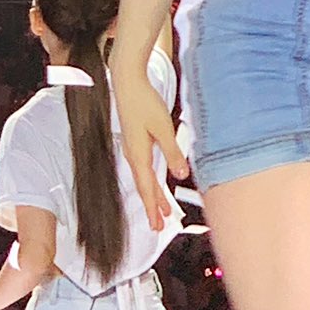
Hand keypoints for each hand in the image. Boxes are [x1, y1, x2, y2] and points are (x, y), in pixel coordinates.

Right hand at [112, 62, 188, 230]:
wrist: (128, 82)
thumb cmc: (143, 102)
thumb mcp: (163, 127)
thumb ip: (173, 152)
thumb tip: (181, 174)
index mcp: (139, 154)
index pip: (147, 187)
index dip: (153, 207)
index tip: (157, 224)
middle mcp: (134, 155)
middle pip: (144, 187)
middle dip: (152, 207)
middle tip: (158, 226)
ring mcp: (133, 148)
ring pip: (144, 178)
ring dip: (153, 194)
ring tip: (161, 210)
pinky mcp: (136, 141)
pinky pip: (144, 167)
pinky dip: (151, 180)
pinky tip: (157, 182)